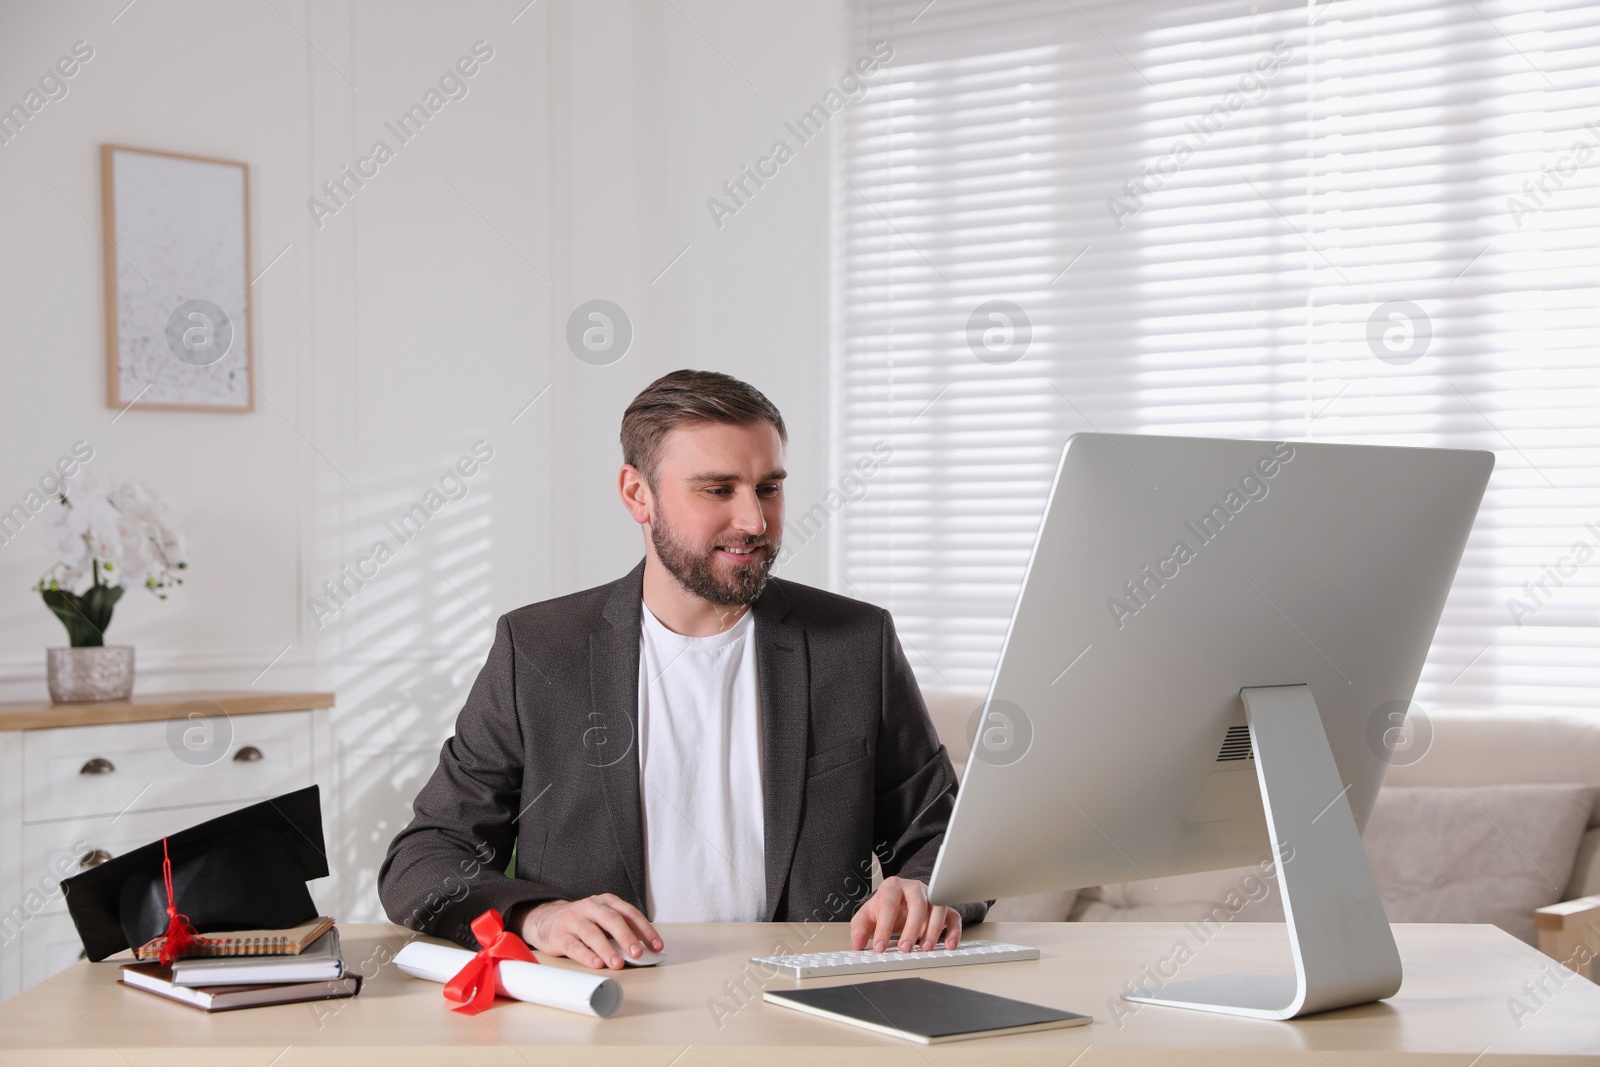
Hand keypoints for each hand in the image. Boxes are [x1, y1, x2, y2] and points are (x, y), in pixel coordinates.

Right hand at [514, 894, 662, 969]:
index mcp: (605, 901)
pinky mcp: (559, 935)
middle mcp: (590, 907)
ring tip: (618, 963)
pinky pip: (573, 945)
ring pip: (592, 933)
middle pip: (611, 919)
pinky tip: (596, 964)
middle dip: (626, 936)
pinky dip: (586, 955)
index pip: (629, 913)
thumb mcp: (601, 919)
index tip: (656, 946)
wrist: (544, 918)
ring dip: (607, 949)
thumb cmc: (581, 921)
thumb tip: (642, 950)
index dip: (645, 929)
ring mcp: (573, 920)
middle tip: (638, 953)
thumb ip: (619, 931)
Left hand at [850, 876, 961, 953]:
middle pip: (917, 904)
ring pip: (938, 908)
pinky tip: (949, 945)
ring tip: (925, 948)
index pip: (889, 904)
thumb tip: (857, 944)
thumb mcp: (867, 917)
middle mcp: (914, 888)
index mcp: (892, 887)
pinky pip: (954, 917)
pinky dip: (954, 931)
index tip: (880, 947)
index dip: (884, 926)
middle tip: (904, 948)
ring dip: (934, 929)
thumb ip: (860, 929)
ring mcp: (930, 897)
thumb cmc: (883, 908)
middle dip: (911, 928)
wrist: (897, 903)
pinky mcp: (944, 909)